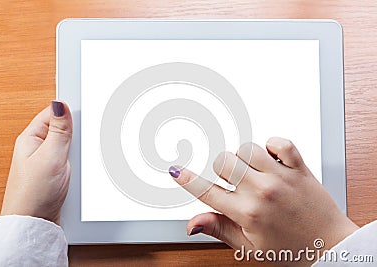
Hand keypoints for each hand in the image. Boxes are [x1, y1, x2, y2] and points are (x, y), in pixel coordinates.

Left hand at [1, 101, 71, 223]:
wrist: (35, 224)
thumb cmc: (33, 194)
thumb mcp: (50, 157)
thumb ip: (59, 131)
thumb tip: (60, 104)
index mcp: (31, 138)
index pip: (53, 113)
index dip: (70, 112)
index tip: (85, 115)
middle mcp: (39, 147)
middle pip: (64, 129)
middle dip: (77, 135)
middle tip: (81, 145)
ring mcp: (49, 160)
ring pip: (71, 146)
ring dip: (79, 151)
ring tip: (78, 162)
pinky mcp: (57, 172)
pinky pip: (72, 160)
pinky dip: (79, 163)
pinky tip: (80, 169)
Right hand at [170, 137, 358, 265]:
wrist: (330, 247)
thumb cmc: (290, 249)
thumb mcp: (249, 247)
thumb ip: (219, 229)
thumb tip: (192, 224)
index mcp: (247, 213)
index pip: (207, 192)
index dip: (187, 180)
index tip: (176, 171)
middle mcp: (262, 191)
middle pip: (224, 161)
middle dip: (222, 170)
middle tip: (233, 182)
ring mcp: (281, 177)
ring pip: (247, 148)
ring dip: (244, 158)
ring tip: (254, 173)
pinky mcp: (299, 168)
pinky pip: (280, 142)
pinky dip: (272, 145)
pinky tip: (271, 159)